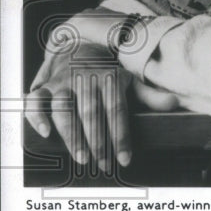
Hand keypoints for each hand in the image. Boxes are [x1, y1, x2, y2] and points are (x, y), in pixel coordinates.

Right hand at [25, 10, 135, 169]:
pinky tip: (45, 133)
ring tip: (81, 158)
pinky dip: (37, 116)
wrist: (79, 45)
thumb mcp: (130, 79)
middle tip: (103, 165)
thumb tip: (174, 103)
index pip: (117, 110)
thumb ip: (148, 95)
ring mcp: (62, 83)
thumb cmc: (108, 71)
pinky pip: (36, 101)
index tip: (125, 159)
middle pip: (91, 113)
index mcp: (109, 78)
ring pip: (64, 109)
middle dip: (98, 142)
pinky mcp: (44, 87)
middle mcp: (85, 79)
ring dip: (71, 135)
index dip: (121, 135)